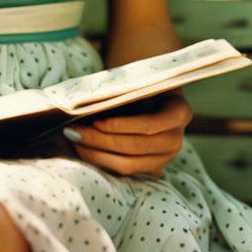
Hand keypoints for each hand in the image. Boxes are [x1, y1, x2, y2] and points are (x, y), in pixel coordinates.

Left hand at [63, 92, 192, 177]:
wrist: (154, 95)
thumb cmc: (143, 84)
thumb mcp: (141, 81)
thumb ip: (125, 90)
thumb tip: (91, 100)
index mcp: (180, 112)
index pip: (151, 124)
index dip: (123, 125)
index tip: (97, 121)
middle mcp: (176, 139)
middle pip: (136, 146)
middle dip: (100, 140)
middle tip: (72, 130)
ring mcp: (165, 157)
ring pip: (128, 164)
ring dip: (96, 153)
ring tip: (73, 139)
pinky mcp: (150, 168)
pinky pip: (124, 170)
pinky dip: (100, 160)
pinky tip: (82, 148)